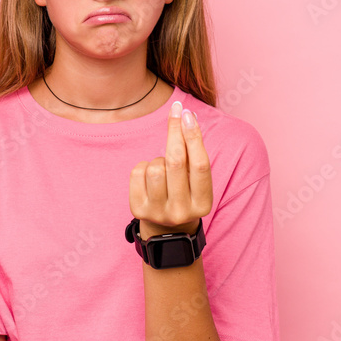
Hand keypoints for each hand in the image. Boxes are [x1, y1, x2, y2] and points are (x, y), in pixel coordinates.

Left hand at [129, 101, 212, 239]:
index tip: (187, 113)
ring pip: (155, 166)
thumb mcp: (195, 181)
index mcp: (202, 204)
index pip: (200, 164)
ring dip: (158, 159)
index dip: (193, 136)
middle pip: (176, 161)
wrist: (165, 228)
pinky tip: (149, 176)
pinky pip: (137, 172)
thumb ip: (193, 154)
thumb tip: (187, 116)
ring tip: (163, 168)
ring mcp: (158, 212)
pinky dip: (143, 166)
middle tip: (175, 112)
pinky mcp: (138, 210)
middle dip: (174, 131)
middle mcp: (181, 211)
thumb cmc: (184, 193)